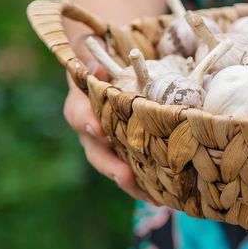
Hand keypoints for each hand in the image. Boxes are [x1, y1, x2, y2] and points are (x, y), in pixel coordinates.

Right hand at [63, 43, 152, 202]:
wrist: (115, 65)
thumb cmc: (107, 56)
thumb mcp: (96, 50)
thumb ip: (92, 56)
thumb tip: (95, 68)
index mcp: (82, 103)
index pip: (79, 114)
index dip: (87, 122)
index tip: (97, 129)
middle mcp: (94, 129)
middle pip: (97, 153)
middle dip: (111, 166)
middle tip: (125, 177)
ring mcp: (112, 143)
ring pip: (118, 167)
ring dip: (134, 184)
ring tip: (153, 198)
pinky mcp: (131, 151)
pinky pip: (138, 171)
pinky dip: (150, 185)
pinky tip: (168, 198)